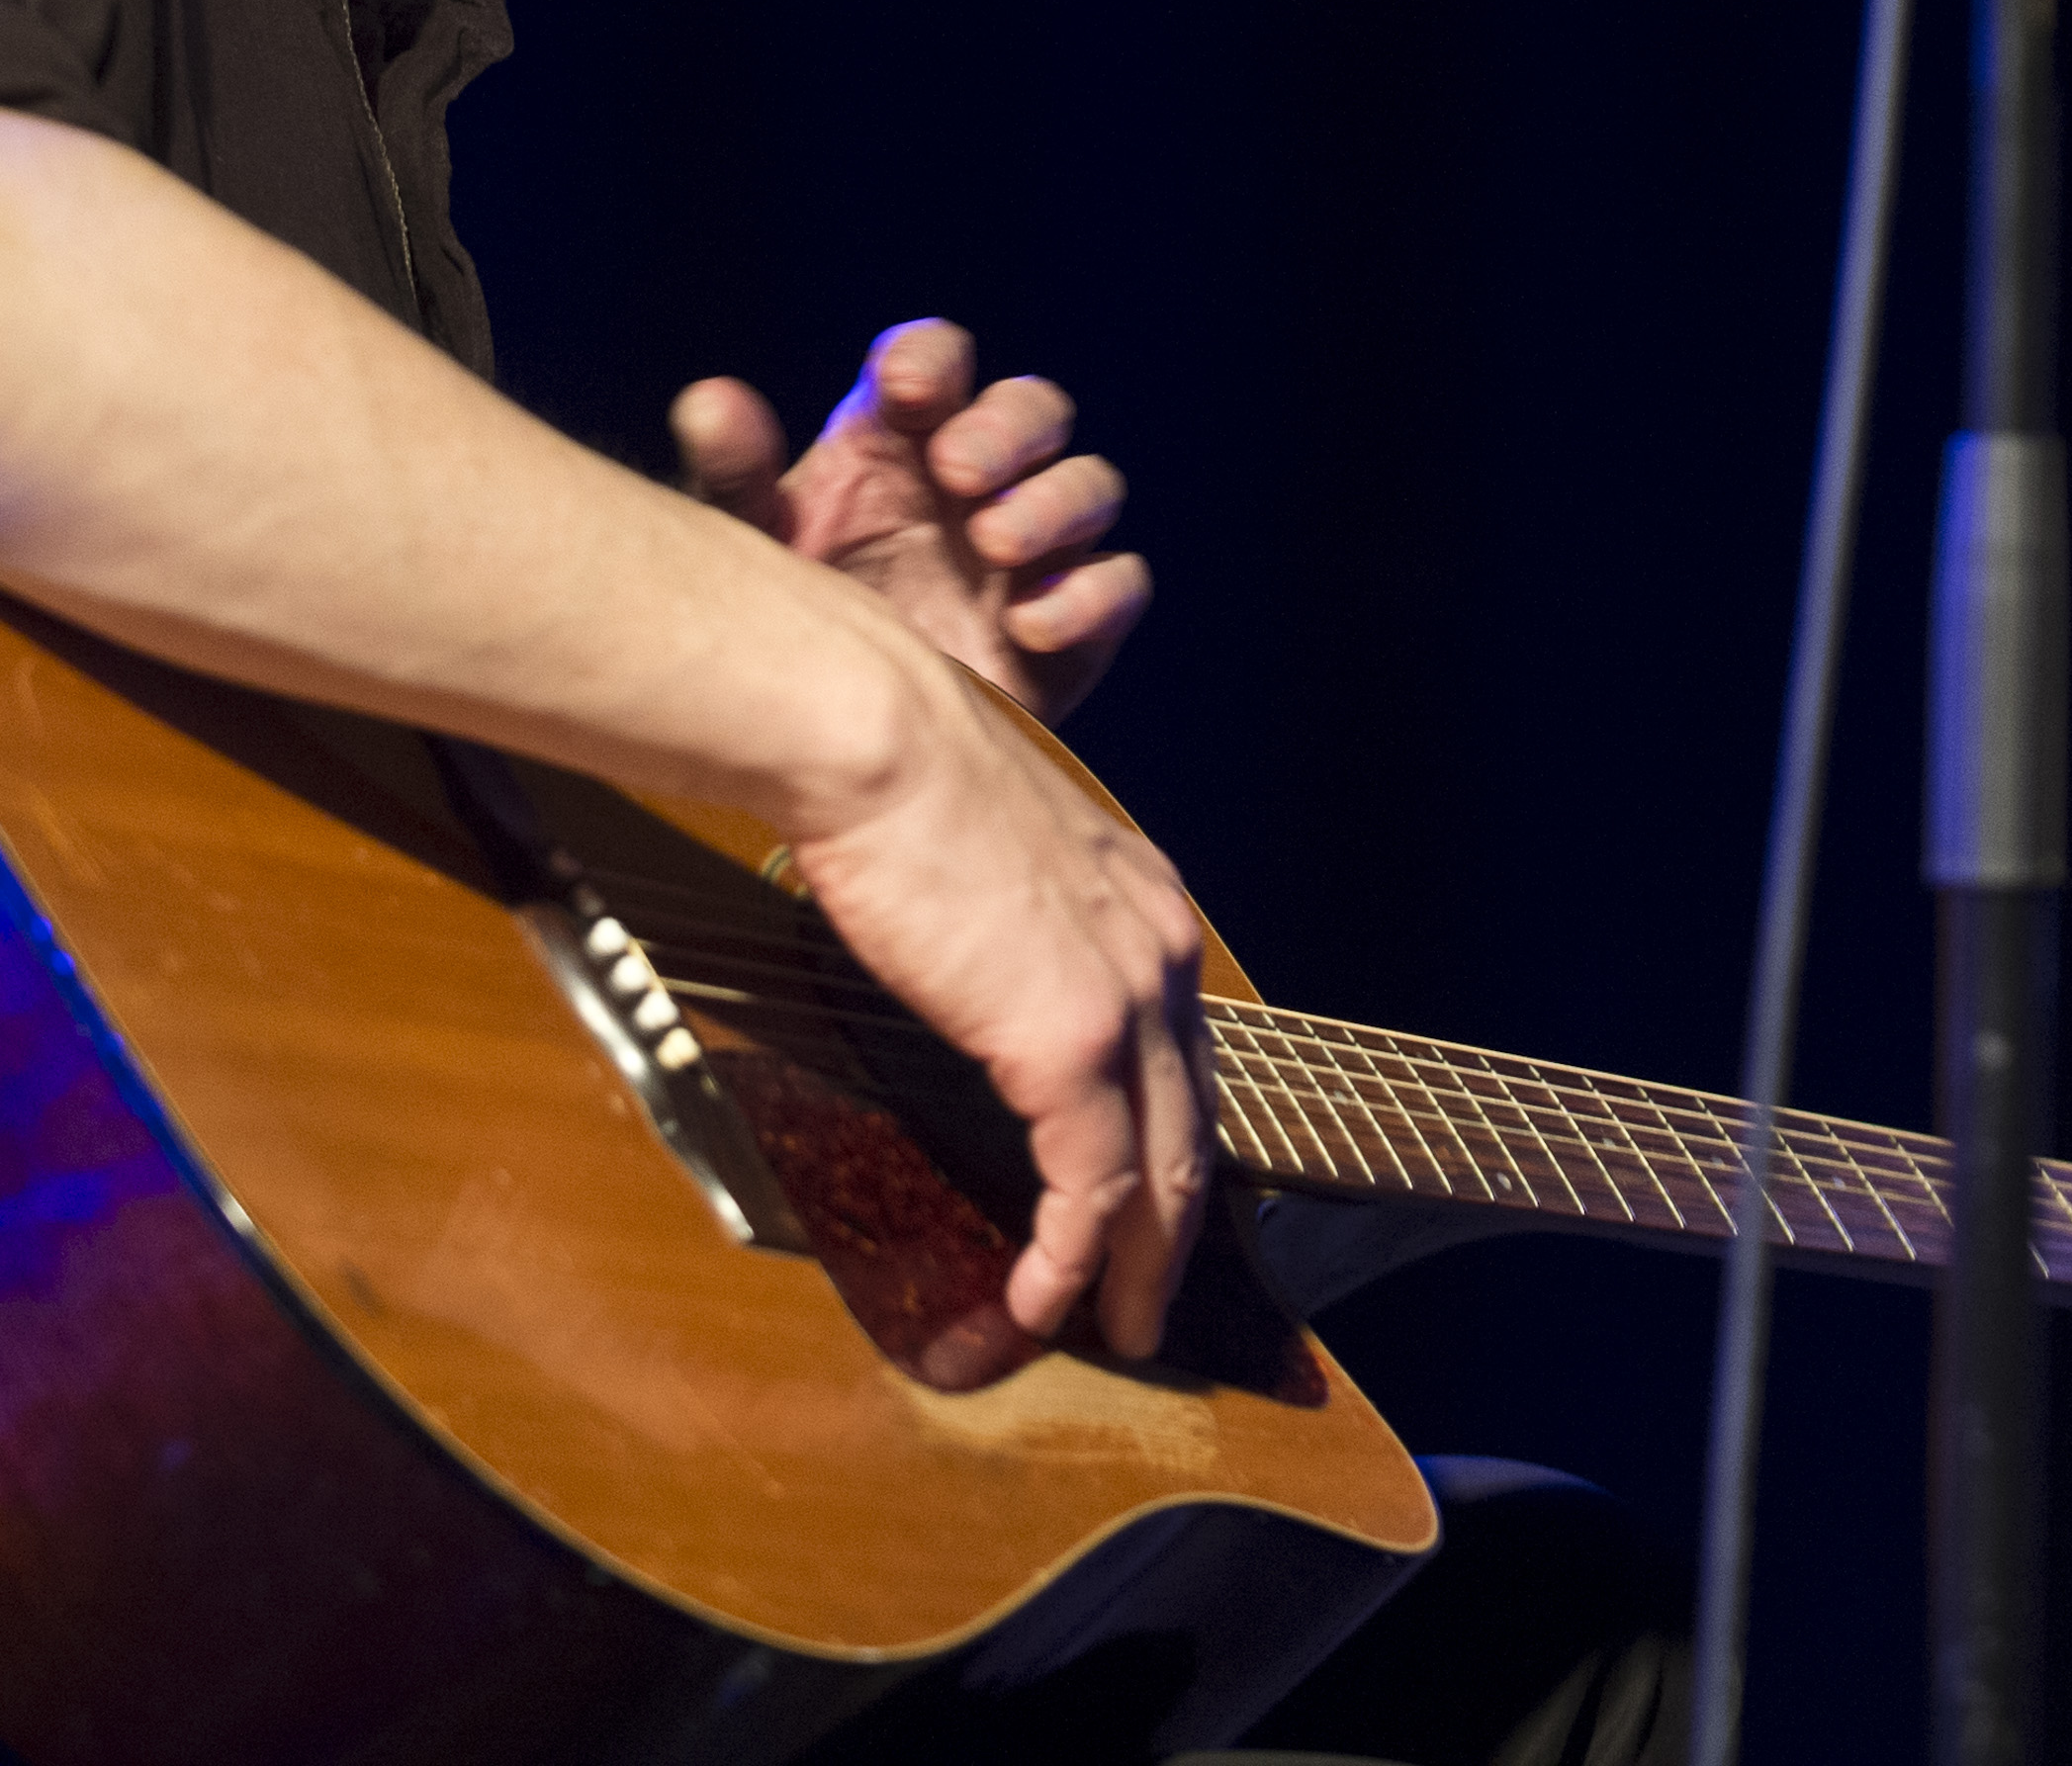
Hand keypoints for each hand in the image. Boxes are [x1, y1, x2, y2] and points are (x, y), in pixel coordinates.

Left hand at [671, 318, 1151, 717]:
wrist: (843, 754)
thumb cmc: (797, 627)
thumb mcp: (755, 552)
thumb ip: (735, 478)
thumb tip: (709, 401)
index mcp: (902, 442)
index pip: (937, 364)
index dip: (932, 360)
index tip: (902, 387)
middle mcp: (980, 485)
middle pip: (1033, 409)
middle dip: (1007, 426)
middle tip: (957, 470)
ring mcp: (1037, 552)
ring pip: (1088, 487)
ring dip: (1051, 503)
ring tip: (995, 544)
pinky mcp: (1077, 626)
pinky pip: (1119, 585)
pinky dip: (1089, 595)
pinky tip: (1030, 623)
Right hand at [772, 623, 1213, 1380]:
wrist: (878, 741)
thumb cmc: (903, 780)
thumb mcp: (996, 857)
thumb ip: (1016, 922)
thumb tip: (971, 966)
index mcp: (1146, 909)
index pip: (1183, 1056)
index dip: (1172, 1141)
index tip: (1149, 1205)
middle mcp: (1162, 956)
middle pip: (1193, 1126)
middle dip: (1176, 1230)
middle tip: (1147, 1301)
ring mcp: (1129, 1004)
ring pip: (1160, 1171)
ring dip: (1136, 1266)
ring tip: (1112, 1329)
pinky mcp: (1073, 1045)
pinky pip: (1091, 1184)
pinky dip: (1071, 1258)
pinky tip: (1043, 1303)